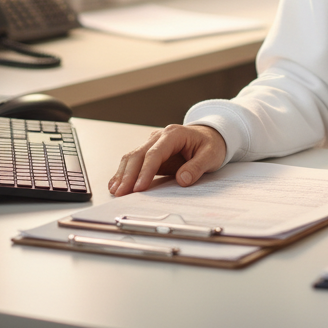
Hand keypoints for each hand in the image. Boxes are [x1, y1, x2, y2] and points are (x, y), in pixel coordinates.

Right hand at [108, 124, 226, 196]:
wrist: (211, 135)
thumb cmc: (211, 144)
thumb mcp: (211, 155)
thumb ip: (197, 167)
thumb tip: (182, 180)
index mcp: (174, 134)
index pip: (155, 153)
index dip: (145, 171)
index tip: (139, 187)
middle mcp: (159, 136)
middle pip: (138, 154)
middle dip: (128, 174)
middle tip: (121, 193)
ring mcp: (153, 143)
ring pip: (132, 157)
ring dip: (122, 174)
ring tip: (116, 191)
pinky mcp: (150, 152)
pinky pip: (134, 161)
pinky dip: (124, 172)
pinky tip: (116, 184)